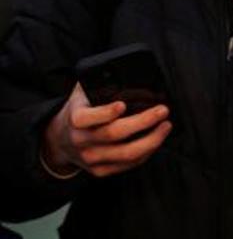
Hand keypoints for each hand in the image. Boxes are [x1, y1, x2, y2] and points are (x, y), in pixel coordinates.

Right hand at [40, 83, 171, 177]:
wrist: (61, 139)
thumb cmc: (80, 109)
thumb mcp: (82, 92)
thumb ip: (97, 81)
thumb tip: (121, 67)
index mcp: (74, 119)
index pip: (86, 118)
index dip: (104, 113)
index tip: (122, 104)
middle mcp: (81, 140)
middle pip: (114, 135)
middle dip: (143, 122)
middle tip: (163, 110)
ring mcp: (90, 158)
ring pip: (125, 154)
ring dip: (151, 140)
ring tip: (166, 126)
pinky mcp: (100, 170)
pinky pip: (127, 165)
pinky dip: (146, 153)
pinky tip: (156, 140)